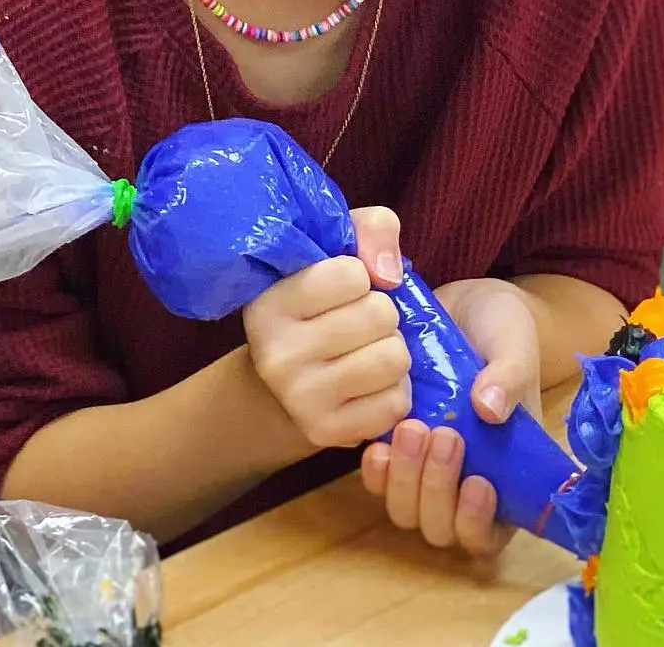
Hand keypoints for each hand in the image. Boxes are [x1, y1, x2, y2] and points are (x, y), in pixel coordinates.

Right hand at [242, 207, 411, 448]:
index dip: (361, 278)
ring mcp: (299, 397)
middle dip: (383, 316)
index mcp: (268, 303)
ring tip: (367, 352)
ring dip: (392, 353)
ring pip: (393, 359)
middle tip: (361, 326)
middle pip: (380, 316)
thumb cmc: (319, 308)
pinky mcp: (326, 431)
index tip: (344, 291)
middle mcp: (275, 352)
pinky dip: (394, 392)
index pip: (352, 275)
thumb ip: (370, 231)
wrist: (282, 387)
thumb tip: (389, 273)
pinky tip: (369, 386)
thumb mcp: (335, 254)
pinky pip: (396, 403)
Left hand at [360, 277, 542, 556]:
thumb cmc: (500, 330)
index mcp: (507, 472)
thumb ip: (508, 376)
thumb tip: (490, 410)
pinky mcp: (393, 443)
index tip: (478, 480)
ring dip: (405, 481)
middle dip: (437, 492)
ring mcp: (424, 465)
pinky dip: (375, 471)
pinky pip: (377, 480)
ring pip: (405, 510)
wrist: (463, 302)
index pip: (492, 534)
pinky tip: (377, 443)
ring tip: (411, 428)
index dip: (479, 524)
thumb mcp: (513, 345)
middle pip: (440, 528)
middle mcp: (464, 478)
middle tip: (441, 435)